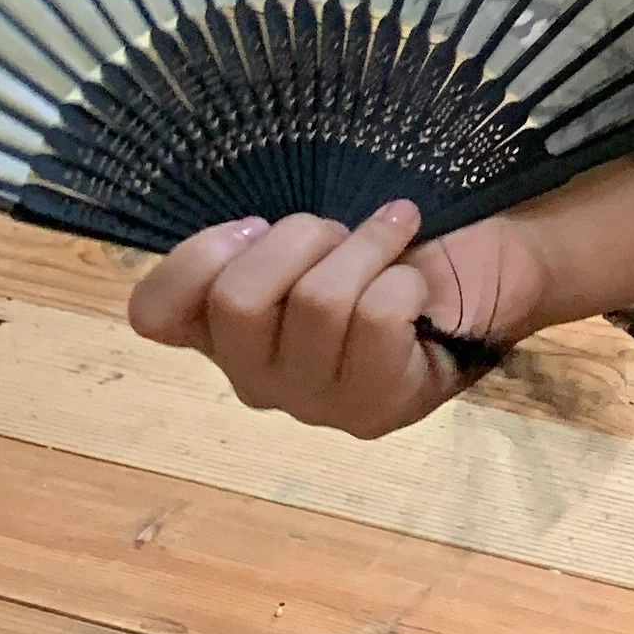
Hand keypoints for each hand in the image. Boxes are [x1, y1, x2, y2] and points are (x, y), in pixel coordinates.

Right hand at [125, 203, 538, 439]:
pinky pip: (377, 319)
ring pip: (319, 303)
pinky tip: (417, 285)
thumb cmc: (384, 253)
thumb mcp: (313, 236)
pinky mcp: (374, 408)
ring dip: (365, 249)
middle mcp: (253, 379)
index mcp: (220, 333)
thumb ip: (263, 240)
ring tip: (391, 238)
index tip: (252, 225)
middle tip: (338, 232)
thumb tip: (245, 235)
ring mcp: (312, 403)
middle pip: (238, 299)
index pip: (153, 314)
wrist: (480, 281)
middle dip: (300, 238)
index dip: (196, 257)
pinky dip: (404, 281)